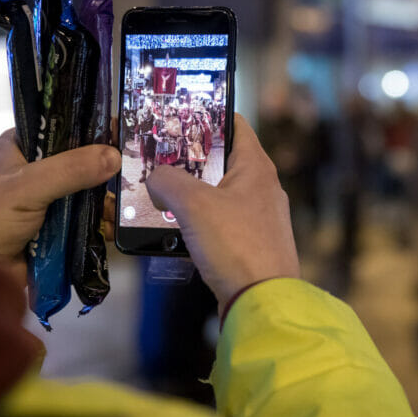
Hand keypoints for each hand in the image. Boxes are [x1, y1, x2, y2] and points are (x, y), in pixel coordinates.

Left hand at [0, 129, 120, 276]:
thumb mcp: (26, 187)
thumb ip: (69, 170)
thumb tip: (115, 156)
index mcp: (23, 147)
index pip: (66, 129)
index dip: (94, 132)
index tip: (125, 136)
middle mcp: (38, 170)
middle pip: (84, 163)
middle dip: (106, 173)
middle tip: (131, 178)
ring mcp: (49, 201)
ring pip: (89, 194)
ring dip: (106, 202)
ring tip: (123, 209)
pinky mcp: (58, 229)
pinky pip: (88, 221)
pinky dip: (101, 225)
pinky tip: (112, 228)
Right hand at [146, 114, 299, 311]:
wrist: (262, 303)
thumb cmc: (236, 245)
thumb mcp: (193, 204)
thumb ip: (167, 181)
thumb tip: (155, 178)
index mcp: (256, 166)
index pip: (234, 124)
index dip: (206, 115)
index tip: (176, 114)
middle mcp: (262, 187)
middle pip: (221, 160)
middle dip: (188, 159)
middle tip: (156, 157)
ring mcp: (259, 218)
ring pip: (217, 194)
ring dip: (189, 194)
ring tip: (157, 194)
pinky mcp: (251, 245)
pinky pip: (219, 223)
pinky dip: (197, 222)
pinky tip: (174, 230)